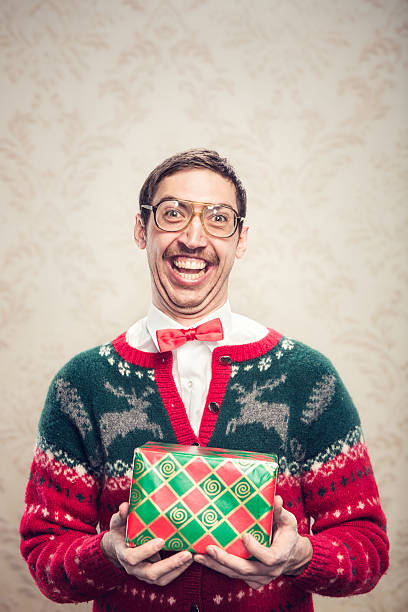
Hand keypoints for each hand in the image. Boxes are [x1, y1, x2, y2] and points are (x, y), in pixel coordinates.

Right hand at [100, 502, 192, 585]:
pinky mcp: (152, 576)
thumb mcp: (118, 521)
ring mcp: (143, 574)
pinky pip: (166, 578)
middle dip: (170, 564)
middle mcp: (133, 568)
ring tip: (190, 556)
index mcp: (123, 554)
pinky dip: (178, 570)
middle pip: (151, 573)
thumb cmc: (120, 530)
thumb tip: (126, 506)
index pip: (133, 557)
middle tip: (185, 553)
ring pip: (161, 578)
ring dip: (177, 568)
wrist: (118, 546)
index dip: (146, 551)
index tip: (161, 540)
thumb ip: (122, 515)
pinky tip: (189, 560)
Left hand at [194, 495, 312, 588]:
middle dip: (226, 560)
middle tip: (209, 549)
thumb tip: (276, 499)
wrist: (291, 555)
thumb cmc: (287, 535)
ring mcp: (260, 577)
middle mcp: (269, 571)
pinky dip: (219, 568)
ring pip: (236, 574)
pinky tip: (205, 560)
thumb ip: (280, 512)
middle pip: (246, 569)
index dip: (256, 549)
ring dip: (216, 565)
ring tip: (199, 556)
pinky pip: (234, 576)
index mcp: (280, 555)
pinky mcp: (252, 580)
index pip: (269, 558)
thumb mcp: (288, 521)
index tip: (245, 536)